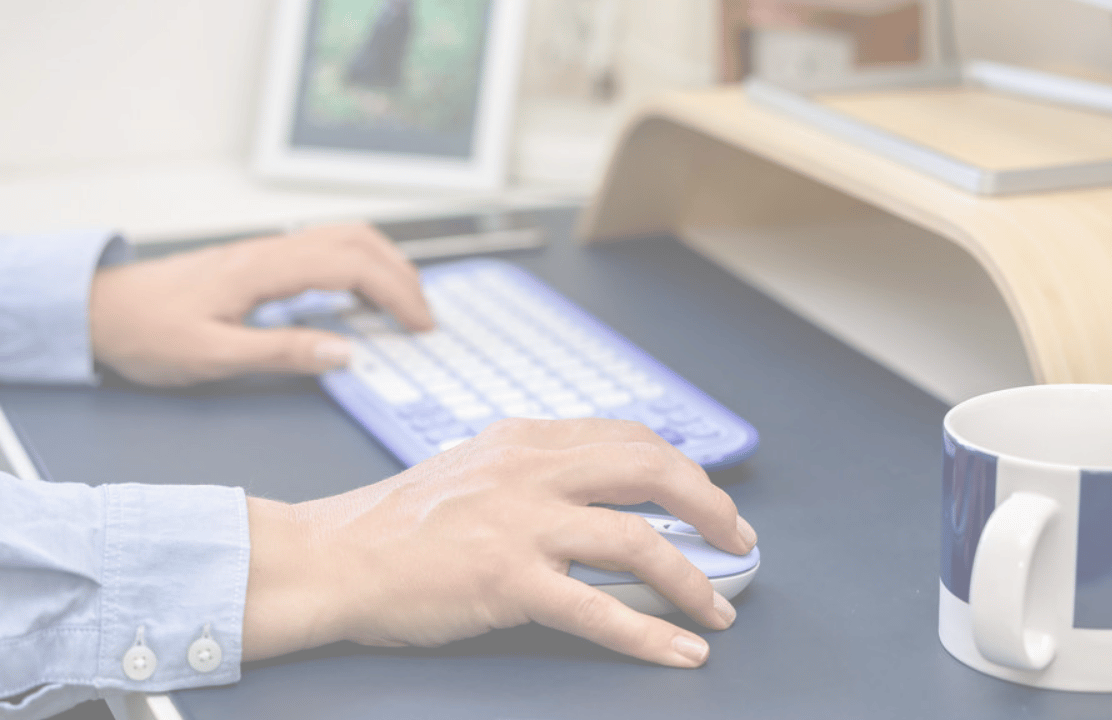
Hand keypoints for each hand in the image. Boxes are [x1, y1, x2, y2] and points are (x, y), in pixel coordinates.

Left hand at [89, 223, 432, 385]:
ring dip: (386, 263)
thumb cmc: (147, 332)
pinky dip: (362, 264)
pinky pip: (327, 247)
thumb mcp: (212, 355)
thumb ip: (281, 352)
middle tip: (425, 319)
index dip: (395, 293)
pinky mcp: (262, 260)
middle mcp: (270, 250)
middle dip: (403, 276)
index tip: (420, 326)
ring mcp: (267, 250)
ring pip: (345, 236)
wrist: (101, 309)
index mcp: (264, 270)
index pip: (351, 267)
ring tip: (406, 303)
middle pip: (358, 241)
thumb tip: (344, 352)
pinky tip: (363, 295)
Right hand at [243, 418, 757, 667]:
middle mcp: (531, 469)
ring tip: (717, 608)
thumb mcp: (472, 466)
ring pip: (638, 539)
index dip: (682, 467)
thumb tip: (592, 486)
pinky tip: (679, 651)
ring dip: (692, 578)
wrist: (331, 556)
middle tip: (735, 541)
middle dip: (709, 507)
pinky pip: (597, 608)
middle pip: (651, 471)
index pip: (628, 438)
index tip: (707, 495)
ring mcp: (522, 523)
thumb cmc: (395, 521)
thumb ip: (531, 466)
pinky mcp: (507, 578)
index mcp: (526, 439)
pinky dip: (649, 634)